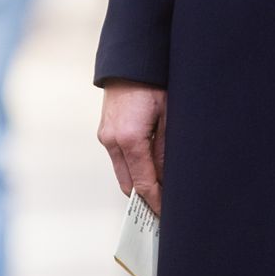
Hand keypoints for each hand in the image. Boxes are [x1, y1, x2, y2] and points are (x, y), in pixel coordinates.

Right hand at [99, 81, 166, 215]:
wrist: (131, 60)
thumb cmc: (154, 83)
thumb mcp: (169, 116)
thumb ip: (166, 151)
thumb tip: (167, 179)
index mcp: (129, 139)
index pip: (144, 184)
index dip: (155, 202)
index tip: (165, 215)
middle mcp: (112, 141)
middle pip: (129, 185)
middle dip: (146, 199)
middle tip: (164, 208)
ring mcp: (106, 136)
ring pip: (123, 174)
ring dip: (139, 183)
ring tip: (160, 191)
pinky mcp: (105, 131)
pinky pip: (119, 160)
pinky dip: (133, 169)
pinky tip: (149, 169)